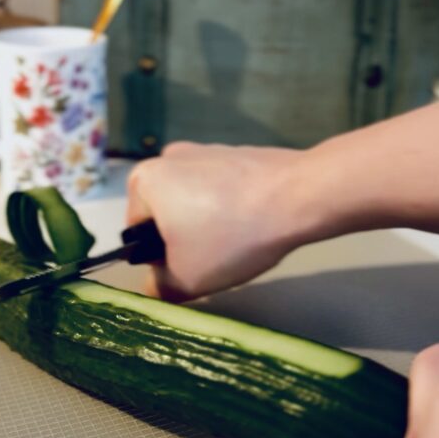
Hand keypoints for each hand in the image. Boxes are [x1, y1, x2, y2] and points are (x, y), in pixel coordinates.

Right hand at [126, 142, 323, 300]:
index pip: (138, 231)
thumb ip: (159, 288)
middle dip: (187, 240)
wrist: (300, 197)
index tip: (191, 267)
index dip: (161, 258)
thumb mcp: (185, 280)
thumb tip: (157, 282)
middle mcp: (169, 156)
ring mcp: (207, 149)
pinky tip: (256, 224)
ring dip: (212, 225)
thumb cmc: (231, 236)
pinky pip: (226, 191)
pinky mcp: (240, 153)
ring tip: (241, 243)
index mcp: (144, 179)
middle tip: (216, 259)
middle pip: (168, 215)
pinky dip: (235, 209)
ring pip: (198, 203)